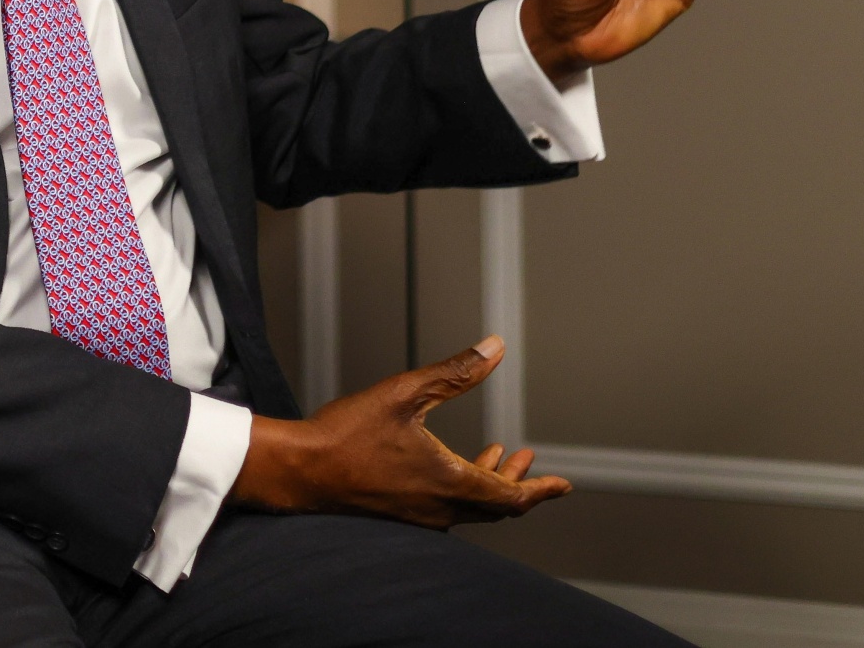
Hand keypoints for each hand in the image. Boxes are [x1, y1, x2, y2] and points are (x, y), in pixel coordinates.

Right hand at [228, 336, 569, 526]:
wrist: (300, 471)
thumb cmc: (347, 434)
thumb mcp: (405, 393)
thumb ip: (455, 372)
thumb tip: (495, 348)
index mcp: (449, 483)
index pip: (511, 497)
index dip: (541, 490)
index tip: (564, 485)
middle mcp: (439, 508)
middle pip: (495, 506)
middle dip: (518, 482)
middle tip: (532, 463)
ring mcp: (418, 515)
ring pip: (470, 507)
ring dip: (491, 483)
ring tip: (500, 453)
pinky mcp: (399, 513)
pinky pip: (446, 507)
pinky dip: (463, 486)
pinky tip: (451, 462)